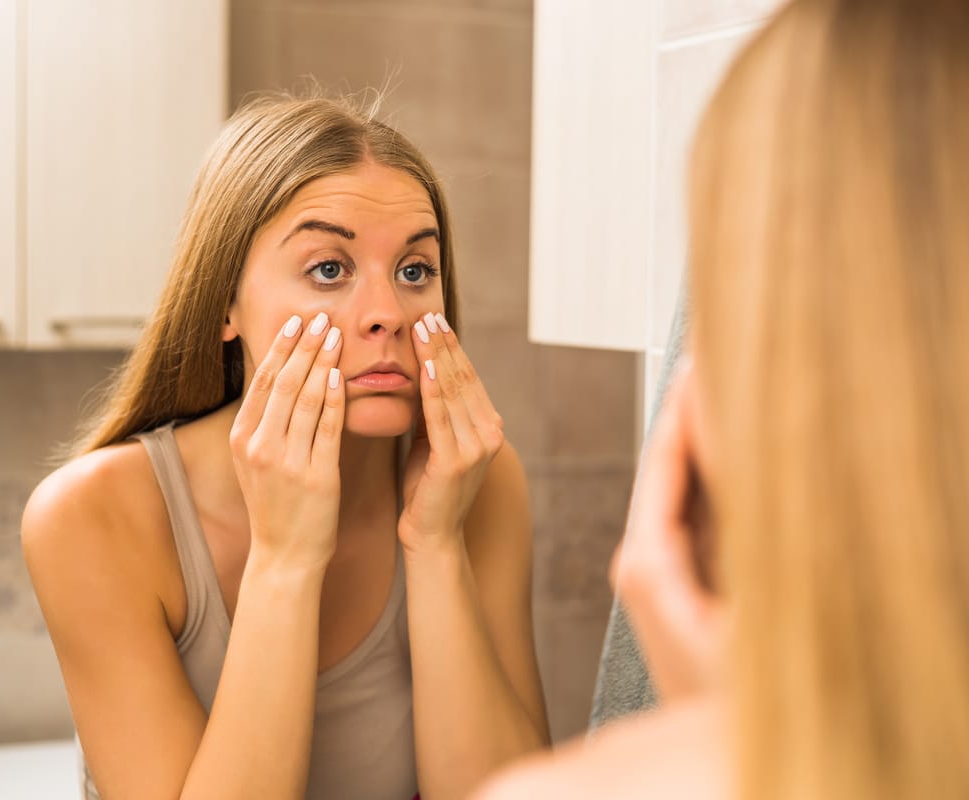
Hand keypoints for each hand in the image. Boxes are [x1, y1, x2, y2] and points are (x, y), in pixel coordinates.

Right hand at [229, 313, 345, 571]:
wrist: (285, 554)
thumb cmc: (277, 504)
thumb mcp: (256, 461)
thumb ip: (265, 422)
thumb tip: (280, 376)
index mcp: (243, 439)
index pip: (263, 381)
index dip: (281, 348)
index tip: (298, 321)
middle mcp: (260, 447)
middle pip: (284, 383)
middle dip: (304, 346)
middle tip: (322, 317)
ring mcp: (287, 462)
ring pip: (306, 399)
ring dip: (322, 362)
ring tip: (336, 335)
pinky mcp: (316, 477)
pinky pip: (327, 429)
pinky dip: (334, 400)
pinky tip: (342, 376)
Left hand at [398, 312, 504, 553]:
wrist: (432, 536)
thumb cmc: (427, 489)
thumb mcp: (433, 441)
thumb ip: (434, 411)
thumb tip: (422, 371)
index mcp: (487, 426)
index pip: (467, 377)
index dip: (451, 347)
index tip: (434, 320)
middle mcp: (489, 433)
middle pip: (462, 378)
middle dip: (443, 344)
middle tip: (427, 314)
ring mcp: (476, 447)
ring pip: (452, 391)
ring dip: (436, 357)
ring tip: (422, 329)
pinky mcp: (456, 461)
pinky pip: (440, 416)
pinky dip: (432, 389)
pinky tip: (424, 367)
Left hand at [611, 359, 726, 701]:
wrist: (713, 755)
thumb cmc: (724, 692)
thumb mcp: (735, 598)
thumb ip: (731, 520)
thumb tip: (723, 448)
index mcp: (649, 561)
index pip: (665, 461)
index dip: (684, 406)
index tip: (698, 357)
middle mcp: (648, 559)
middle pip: (674, 465)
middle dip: (695, 410)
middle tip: (713, 352)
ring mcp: (667, 569)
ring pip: (690, 485)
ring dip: (708, 435)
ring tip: (724, 380)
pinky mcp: (687, 580)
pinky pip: (702, 513)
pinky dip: (718, 473)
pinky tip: (736, 441)